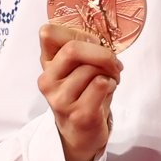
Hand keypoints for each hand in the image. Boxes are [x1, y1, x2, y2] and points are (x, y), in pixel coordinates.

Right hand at [37, 23, 121, 160]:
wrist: (81, 132)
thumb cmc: (85, 92)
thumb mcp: (78, 66)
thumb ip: (81, 45)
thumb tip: (95, 29)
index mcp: (47, 63)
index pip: (49, 32)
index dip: (78, 32)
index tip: (92, 44)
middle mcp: (47, 80)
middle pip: (74, 49)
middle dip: (103, 54)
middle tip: (113, 65)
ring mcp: (59, 99)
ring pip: (93, 69)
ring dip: (110, 73)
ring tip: (108, 83)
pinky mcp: (78, 114)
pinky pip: (101, 85)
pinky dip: (111, 85)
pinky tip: (106, 94)